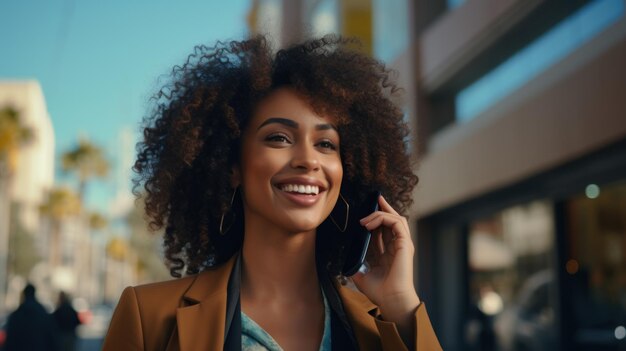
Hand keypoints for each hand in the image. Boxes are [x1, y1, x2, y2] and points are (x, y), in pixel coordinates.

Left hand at [352, 195, 419, 343]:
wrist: (390, 300)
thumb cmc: (379, 291)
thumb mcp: (361, 274)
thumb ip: (356, 264)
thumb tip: (348, 256)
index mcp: (389, 252)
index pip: (384, 229)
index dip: (376, 219)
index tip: (366, 212)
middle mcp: (397, 246)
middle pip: (392, 220)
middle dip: (382, 208)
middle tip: (373, 200)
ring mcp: (403, 244)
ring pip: (396, 218)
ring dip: (380, 214)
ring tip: (365, 218)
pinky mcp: (405, 243)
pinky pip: (397, 222)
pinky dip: (383, 218)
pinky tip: (369, 225)